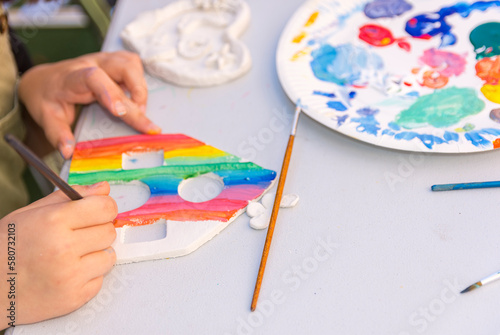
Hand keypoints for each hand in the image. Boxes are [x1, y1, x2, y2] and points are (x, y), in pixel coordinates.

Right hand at [0, 182, 116, 327]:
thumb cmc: (7, 247)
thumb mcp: (32, 212)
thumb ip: (70, 197)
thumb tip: (104, 188)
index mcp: (55, 221)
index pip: (105, 208)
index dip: (104, 208)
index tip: (98, 212)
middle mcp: (64, 248)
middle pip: (109, 232)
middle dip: (98, 231)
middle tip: (79, 236)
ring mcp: (70, 275)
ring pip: (109, 256)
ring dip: (96, 255)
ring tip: (73, 256)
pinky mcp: (74, 298)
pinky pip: (100, 280)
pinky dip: (88, 277)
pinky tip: (68, 273)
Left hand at [18, 51, 161, 158]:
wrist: (44, 80)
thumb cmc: (47, 98)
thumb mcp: (46, 117)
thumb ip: (57, 134)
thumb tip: (69, 152)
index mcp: (73, 77)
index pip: (93, 78)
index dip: (110, 93)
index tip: (121, 113)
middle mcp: (92, 64)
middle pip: (123, 66)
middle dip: (138, 93)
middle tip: (142, 121)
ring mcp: (105, 61)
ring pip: (131, 64)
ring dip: (141, 87)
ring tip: (140, 110)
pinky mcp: (114, 62)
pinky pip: (134, 65)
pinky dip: (140, 81)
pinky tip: (136, 99)